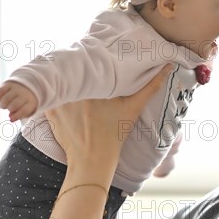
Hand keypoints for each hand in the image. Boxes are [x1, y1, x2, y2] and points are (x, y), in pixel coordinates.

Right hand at [0, 81, 37, 121]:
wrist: (29, 83)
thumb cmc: (27, 100)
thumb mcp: (28, 108)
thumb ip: (21, 115)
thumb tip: (11, 119)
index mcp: (31, 101)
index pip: (24, 111)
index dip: (16, 116)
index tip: (11, 119)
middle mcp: (24, 93)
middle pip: (13, 106)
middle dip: (9, 109)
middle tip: (9, 108)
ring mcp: (16, 88)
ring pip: (5, 100)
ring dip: (2, 105)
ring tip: (5, 105)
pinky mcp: (8, 83)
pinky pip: (0, 92)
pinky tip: (0, 100)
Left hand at [44, 64, 172, 169]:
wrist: (92, 161)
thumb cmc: (114, 134)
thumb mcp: (134, 107)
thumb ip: (151, 85)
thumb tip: (169, 65)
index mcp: (95, 84)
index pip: (91, 63)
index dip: (92, 59)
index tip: (95, 57)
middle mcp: (75, 89)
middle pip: (74, 70)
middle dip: (78, 69)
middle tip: (84, 71)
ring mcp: (60, 100)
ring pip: (61, 81)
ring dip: (65, 80)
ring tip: (72, 83)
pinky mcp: (49, 111)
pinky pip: (50, 95)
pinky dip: (55, 95)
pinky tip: (62, 99)